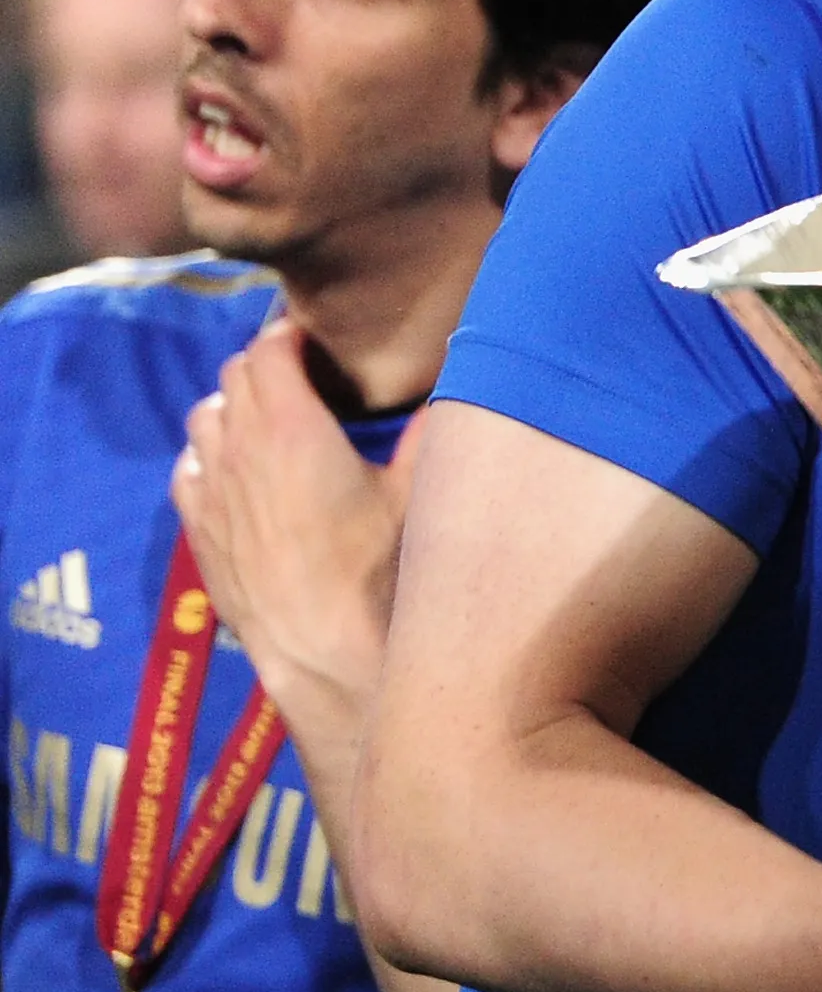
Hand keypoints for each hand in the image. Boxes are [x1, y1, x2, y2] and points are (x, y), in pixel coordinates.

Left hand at [170, 321, 411, 732]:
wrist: (331, 655)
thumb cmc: (382, 572)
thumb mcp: (420, 495)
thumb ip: (435, 432)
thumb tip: (464, 384)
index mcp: (289, 425)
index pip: (269, 348)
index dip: (293, 335)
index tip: (318, 340)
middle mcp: (237, 448)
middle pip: (233, 376)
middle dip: (265, 365)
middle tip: (305, 376)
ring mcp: (210, 492)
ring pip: (204, 418)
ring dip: (233, 406)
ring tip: (270, 421)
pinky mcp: (198, 533)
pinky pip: (187, 469)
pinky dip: (207, 455)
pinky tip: (236, 472)